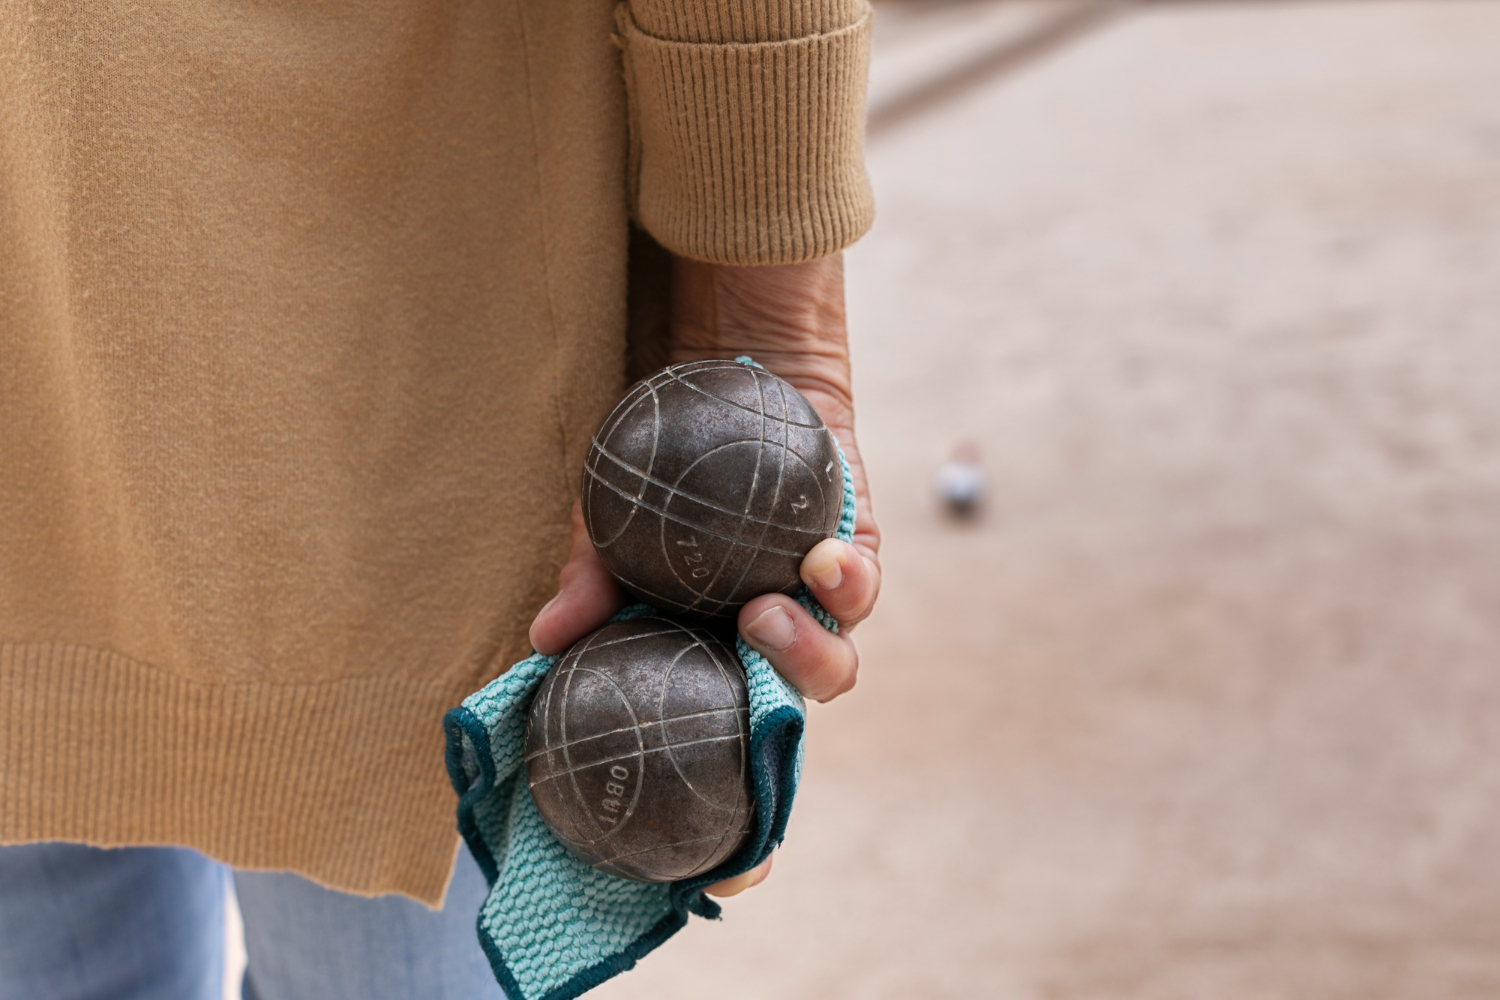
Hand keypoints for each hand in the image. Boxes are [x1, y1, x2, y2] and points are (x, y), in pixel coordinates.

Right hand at [529, 252, 881, 895]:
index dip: (738, 819)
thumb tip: (545, 641)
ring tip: (764, 611)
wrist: (722, 361)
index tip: (731, 878)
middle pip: (787, 727)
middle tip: (734, 692)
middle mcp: (766, 641)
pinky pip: (863, 584)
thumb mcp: (607, 516)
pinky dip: (843, 581)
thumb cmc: (660, 457)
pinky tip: (820, 558)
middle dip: (772, 743)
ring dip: (807, 656)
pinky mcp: (858, 546)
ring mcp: (814, 601)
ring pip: (835, 669)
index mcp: (707, 654)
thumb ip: (589, 578)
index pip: (725, 747)